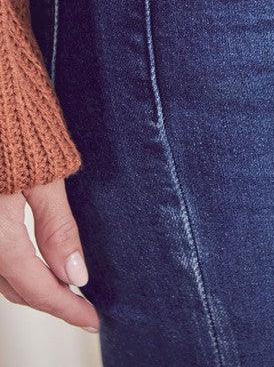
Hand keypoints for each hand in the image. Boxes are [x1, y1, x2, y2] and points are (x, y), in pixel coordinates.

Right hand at [0, 179, 98, 331]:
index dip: (64, 307)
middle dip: (48, 299)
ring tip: (62, 286)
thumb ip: (57, 227)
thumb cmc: (14, 124)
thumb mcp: (43, 175)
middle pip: (12, 285)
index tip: (91, 319)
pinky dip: (12, 265)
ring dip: (28, 284)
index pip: (34, 284)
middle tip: (81, 307)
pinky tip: (32, 260)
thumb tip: (76, 274)